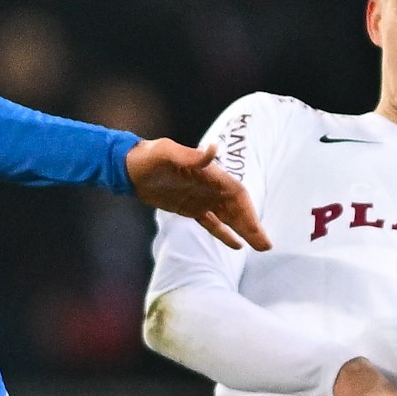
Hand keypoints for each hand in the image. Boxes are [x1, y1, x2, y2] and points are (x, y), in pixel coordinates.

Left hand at [127, 137, 265, 249]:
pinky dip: (224, 234)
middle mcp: (210, 187)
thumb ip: (191, 155)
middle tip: (266, 246)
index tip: (256, 228)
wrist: (130, 167)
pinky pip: (212, 223)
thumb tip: (213, 148)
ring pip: (228, 217)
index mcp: (210, 175)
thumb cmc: (149, 156)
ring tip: (260, 248)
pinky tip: (237, 246)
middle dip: (252, 226)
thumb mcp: (167, 153)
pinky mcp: (190, 209)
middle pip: (237, 209)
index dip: (248, 211)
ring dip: (244, 231)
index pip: (236, 194)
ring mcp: (201, 199)